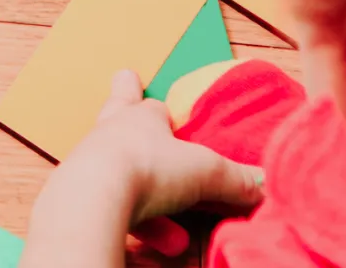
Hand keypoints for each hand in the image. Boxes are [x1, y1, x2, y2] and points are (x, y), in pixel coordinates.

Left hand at [22, 72, 263, 267]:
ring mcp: (90, 162)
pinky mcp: (80, 193)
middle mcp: (111, 133)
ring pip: (113, 166)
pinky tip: (152, 242)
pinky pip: (108, 205)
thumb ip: (236, 179)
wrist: (93, 196)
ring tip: (164, 212)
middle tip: (129, 111)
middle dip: (126, 116)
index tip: (164, 111)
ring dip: (137, 185)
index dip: (160, 110)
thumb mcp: (205, 171)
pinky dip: (131, 220)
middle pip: (116, 116)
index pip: (149, 104)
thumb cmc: (149, 167)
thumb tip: (265, 184)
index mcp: (140, 117)